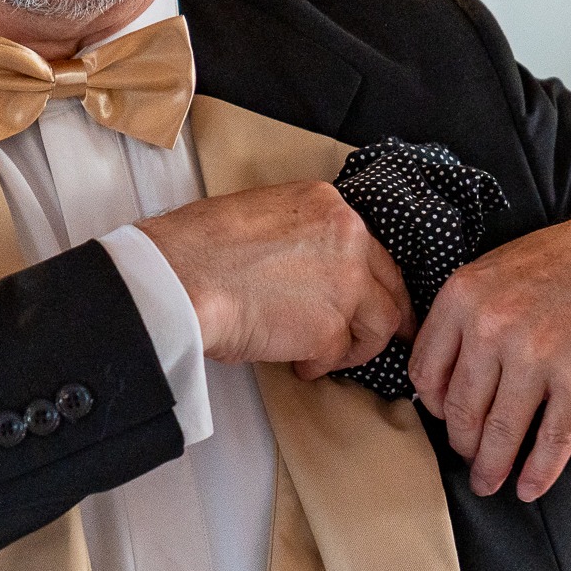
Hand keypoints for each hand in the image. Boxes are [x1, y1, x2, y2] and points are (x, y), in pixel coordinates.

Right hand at [141, 180, 413, 375]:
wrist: (181, 277)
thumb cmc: (200, 247)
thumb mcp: (261, 215)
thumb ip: (300, 235)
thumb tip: (307, 266)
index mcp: (329, 206)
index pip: (372, 247)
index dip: (375, 277)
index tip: (377, 294)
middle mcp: (350, 239)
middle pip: (390, 284)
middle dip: (389, 314)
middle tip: (387, 335)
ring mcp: (346, 285)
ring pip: (380, 323)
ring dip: (357, 345)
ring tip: (329, 356)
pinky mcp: (330, 329)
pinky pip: (339, 354)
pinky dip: (321, 364)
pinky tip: (300, 364)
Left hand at [409, 207, 570, 500]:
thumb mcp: (498, 270)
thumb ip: (470, 317)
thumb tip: (455, 379)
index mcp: (465, 296)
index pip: (426, 374)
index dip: (434, 407)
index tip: (446, 419)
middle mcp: (494, 326)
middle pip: (460, 410)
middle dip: (464, 445)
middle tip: (470, 458)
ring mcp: (538, 355)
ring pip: (500, 432)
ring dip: (493, 467)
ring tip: (492, 481)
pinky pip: (551, 441)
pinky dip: (539, 472)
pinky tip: (531, 485)